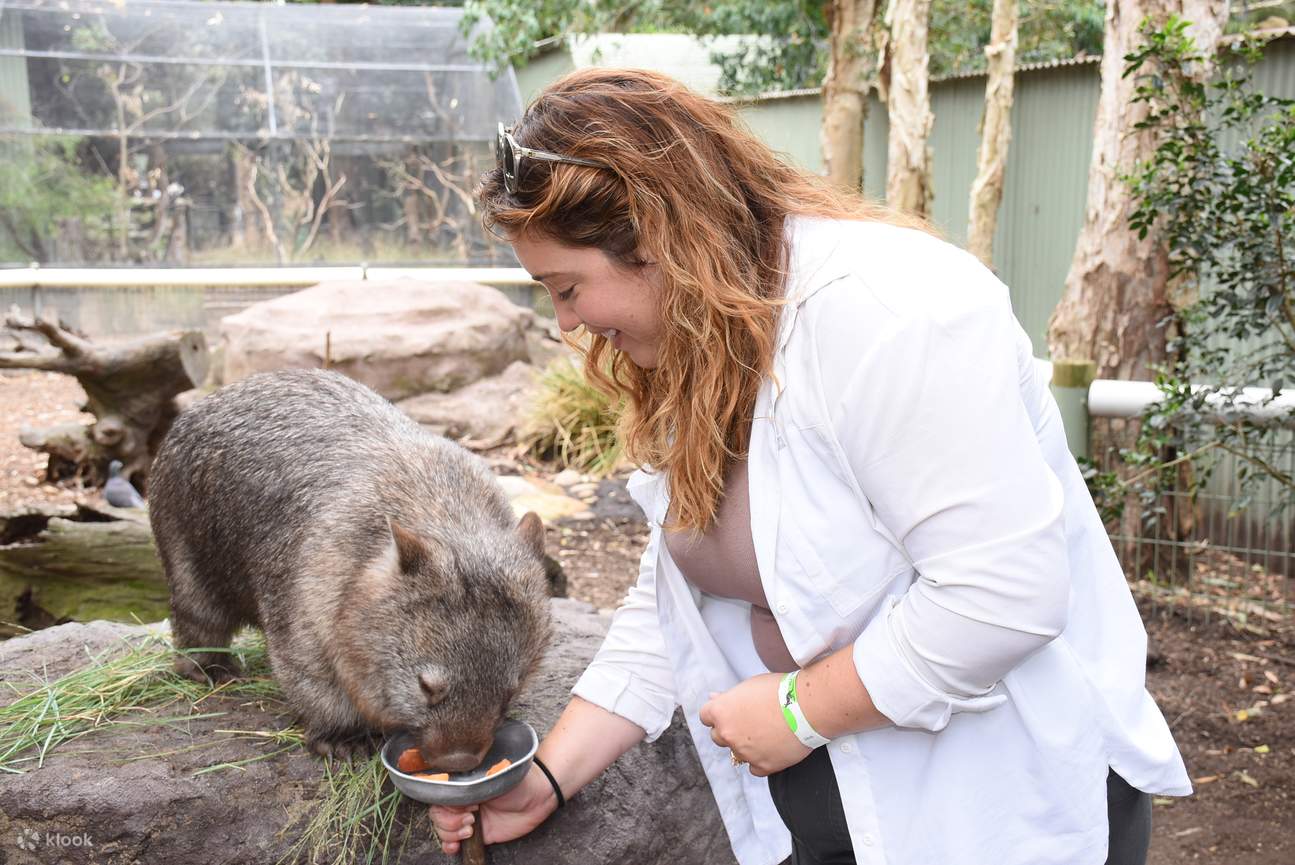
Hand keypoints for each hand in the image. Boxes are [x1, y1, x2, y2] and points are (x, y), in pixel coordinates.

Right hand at [429, 763, 557, 855]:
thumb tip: (452, 796)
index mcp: (463, 782)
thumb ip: (470, 786)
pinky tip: (456, 846)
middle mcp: (463, 799)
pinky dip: (450, 845)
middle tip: (471, 817)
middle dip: (449, 821)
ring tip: (471, 828)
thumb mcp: (491, 777)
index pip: (438, 795)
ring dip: (451, 834)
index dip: (445, 805)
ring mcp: (468, 817)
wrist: (539, 795)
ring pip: (443, 829)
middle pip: (438, 815)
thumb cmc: (516, 778)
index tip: (464, 805)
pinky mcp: (479, 833)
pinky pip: (455, 842)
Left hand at [698, 672, 810, 776]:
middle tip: (750, 723)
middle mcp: (727, 734)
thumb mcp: (749, 686)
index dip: (718, 713)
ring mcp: (744, 752)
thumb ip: (729, 697)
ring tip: (766, 734)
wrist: (807, 707)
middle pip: (718, 736)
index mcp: (721, 712)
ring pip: (737, 753)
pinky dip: (761, 760)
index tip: (730, 712)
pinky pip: (754, 768)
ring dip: (746, 746)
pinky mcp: (762, 766)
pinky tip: (773, 748)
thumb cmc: (779, 691)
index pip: (705, 716)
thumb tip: (714, 698)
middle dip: (730, 730)